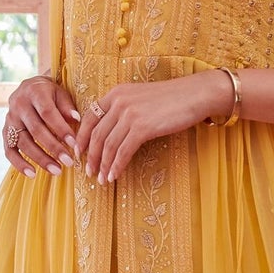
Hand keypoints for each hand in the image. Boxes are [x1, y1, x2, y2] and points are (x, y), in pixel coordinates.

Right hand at [3, 74, 79, 177]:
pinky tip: (32, 174)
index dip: (60, 129)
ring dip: (40, 159)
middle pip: (35, 130)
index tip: (74, 144)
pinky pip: (9, 150)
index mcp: (34, 92)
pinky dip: (19, 163)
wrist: (29, 88)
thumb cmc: (50, 93)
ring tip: (56, 171)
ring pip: (23, 142)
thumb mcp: (61, 93)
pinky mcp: (5, 132)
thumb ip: (67, 106)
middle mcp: (19, 105)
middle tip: (68, 162)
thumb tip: (76, 120)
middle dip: (53, 148)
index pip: (47, 113)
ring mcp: (10, 119)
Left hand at [79, 70, 235, 183]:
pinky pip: (123, 151)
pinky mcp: (142, 127)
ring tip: (102, 179)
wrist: (194, 95)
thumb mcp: (140, 98)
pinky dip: (117, 166)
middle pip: (97, 134)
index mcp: (115, 93)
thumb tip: (112, 131)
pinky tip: (114, 176)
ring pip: (108, 145)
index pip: (90, 118)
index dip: (81, 138)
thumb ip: (123, 109)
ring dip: (103, 165)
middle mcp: (119, 102)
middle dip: (91, 156)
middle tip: (89, 172)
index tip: (79, 153)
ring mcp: (129, 114)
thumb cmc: (172, 99)